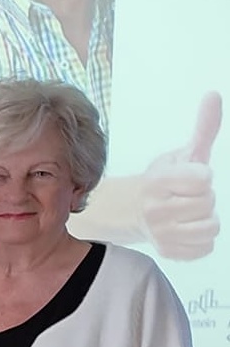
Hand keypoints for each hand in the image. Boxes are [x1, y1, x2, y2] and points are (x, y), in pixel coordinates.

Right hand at [138, 93, 219, 259]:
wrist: (132, 212)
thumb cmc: (162, 182)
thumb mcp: (181, 154)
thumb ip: (204, 129)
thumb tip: (214, 95)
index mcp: (157, 182)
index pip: (202, 179)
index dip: (202, 177)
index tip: (189, 178)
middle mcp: (155, 209)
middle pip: (208, 203)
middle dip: (204, 198)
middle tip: (187, 196)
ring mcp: (161, 233)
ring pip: (210, 227)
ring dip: (206, 219)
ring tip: (190, 214)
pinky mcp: (169, 251)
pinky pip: (206, 247)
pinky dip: (202, 239)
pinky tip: (187, 229)